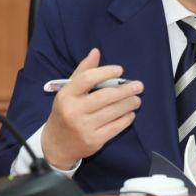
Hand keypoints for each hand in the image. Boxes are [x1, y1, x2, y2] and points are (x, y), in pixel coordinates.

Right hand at [41, 48, 143, 169]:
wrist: (56, 144)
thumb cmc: (66, 111)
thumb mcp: (69, 91)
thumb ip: (83, 71)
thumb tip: (96, 51)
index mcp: (66, 95)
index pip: (87, 79)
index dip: (106, 72)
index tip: (120, 70)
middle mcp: (73, 110)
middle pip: (105, 96)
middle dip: (125, 90)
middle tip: (138, 86)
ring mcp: (83, 127)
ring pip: (112, 112)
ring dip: (128, 104)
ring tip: (137, 99)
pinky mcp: (93, 141)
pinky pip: (115, 127)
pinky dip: (126, 119)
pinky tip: (130, 113)